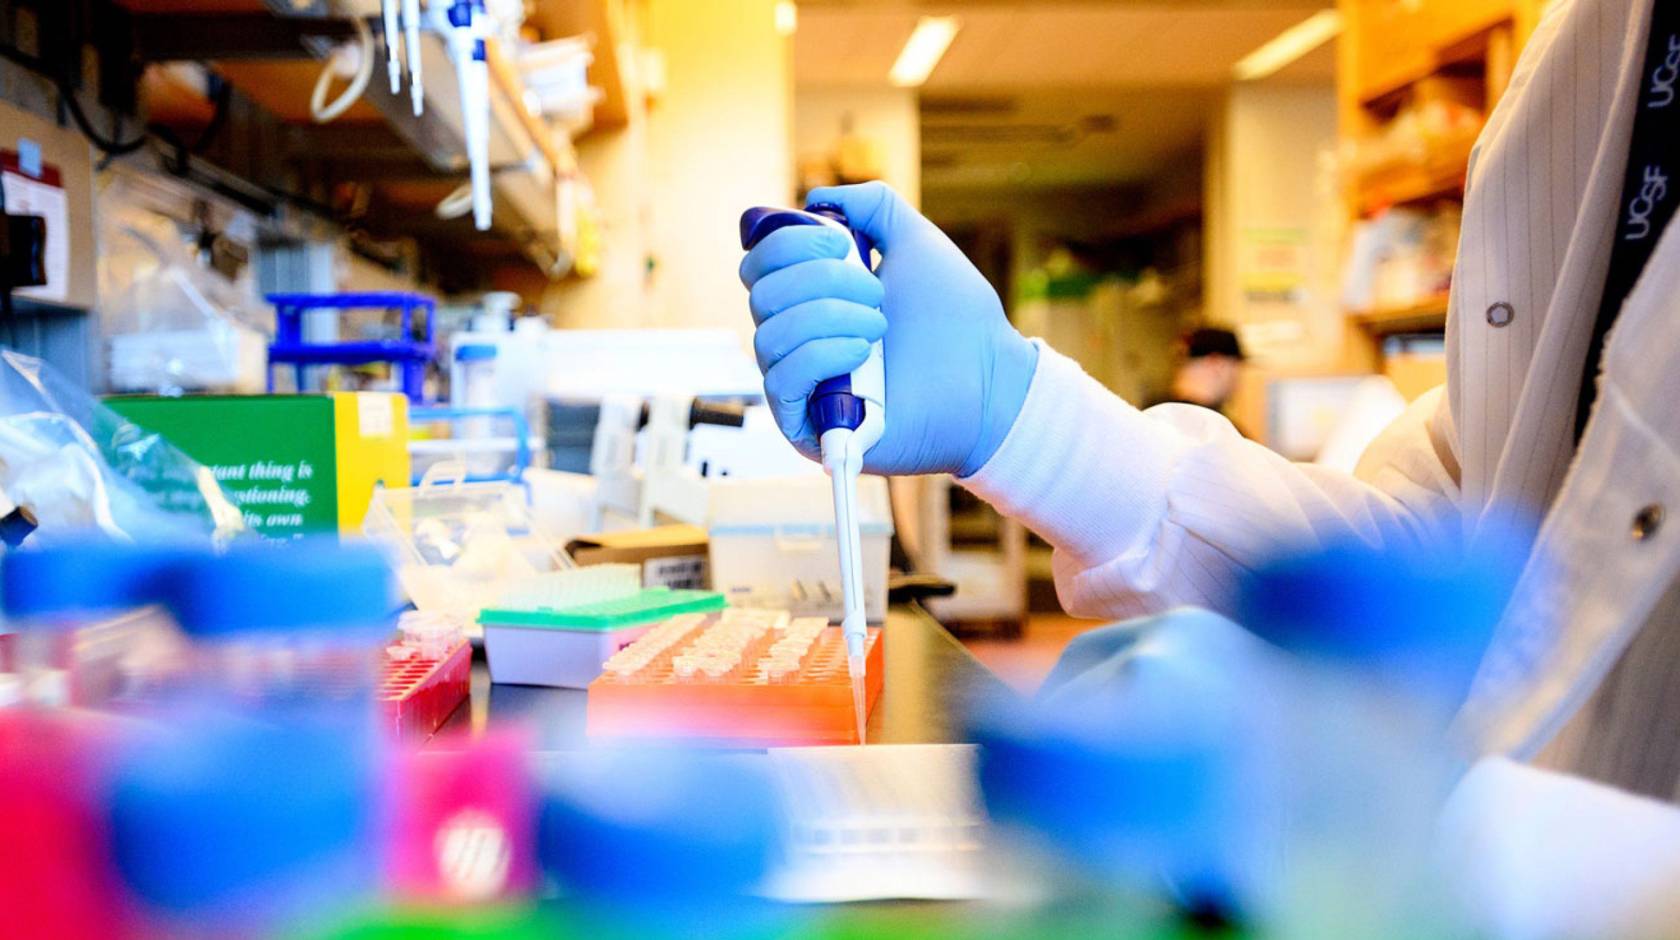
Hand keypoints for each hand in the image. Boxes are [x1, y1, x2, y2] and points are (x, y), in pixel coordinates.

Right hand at [738, 182, 1037, 476]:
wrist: (988, 379)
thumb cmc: (957, 318)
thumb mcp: (916, 241)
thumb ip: (872, 206)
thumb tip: (816, 199)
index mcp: (813, 299)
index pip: (759, 265)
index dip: (789, 244)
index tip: (839, 243)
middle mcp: (798, 340)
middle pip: (760, 294)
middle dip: (820, 281)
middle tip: (877, 293)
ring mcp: (801, 385)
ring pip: (767, 336)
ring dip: (828, 318)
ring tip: (880, 326)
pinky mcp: (807, 426)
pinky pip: (780, 381)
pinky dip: (820, 355)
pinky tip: (862, 353)